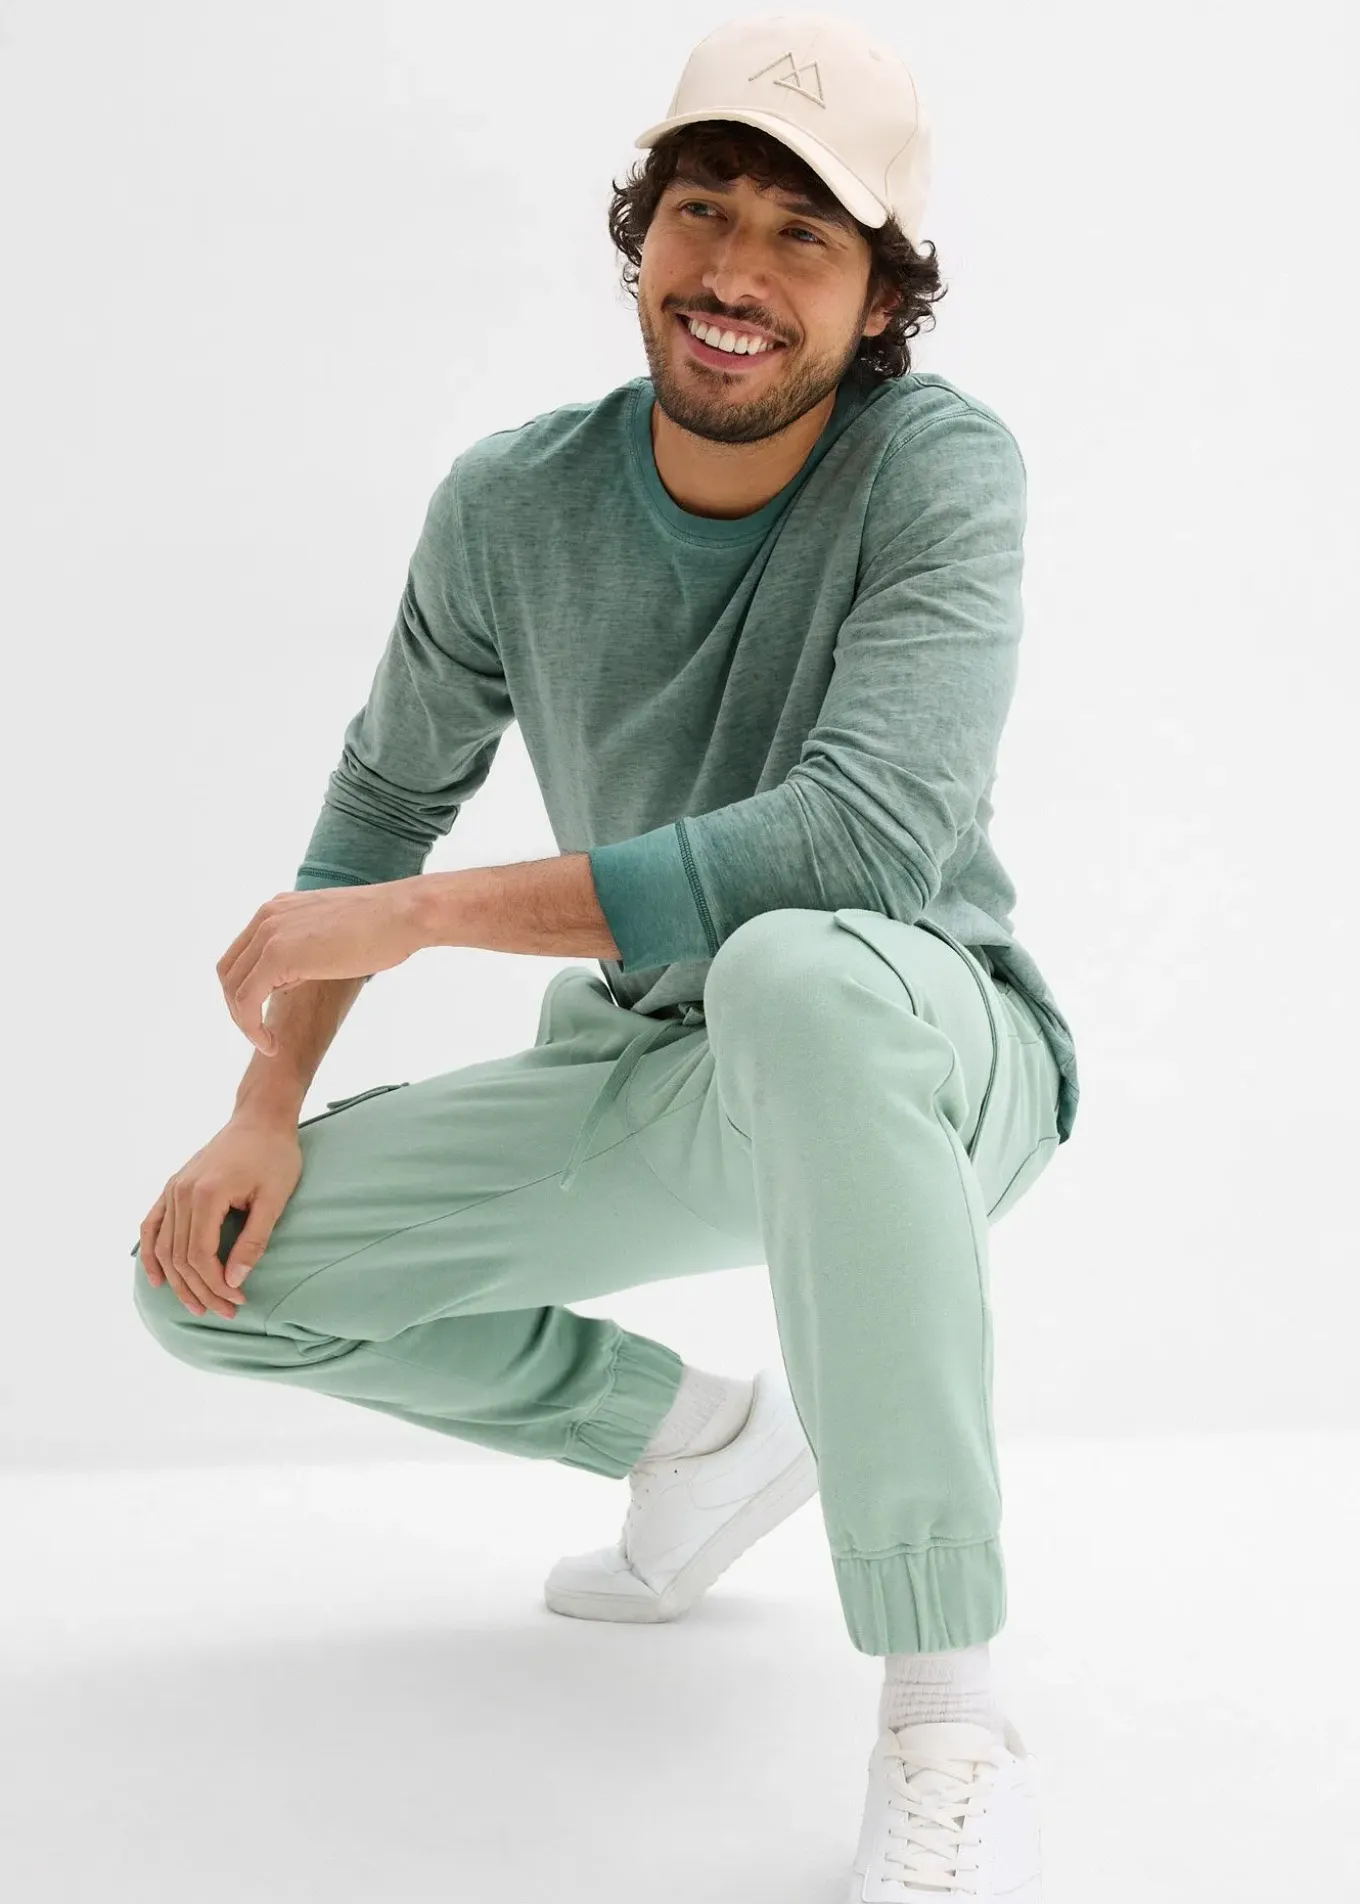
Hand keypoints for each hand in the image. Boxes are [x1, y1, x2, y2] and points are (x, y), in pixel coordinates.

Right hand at [137, 1113, 303, 1316]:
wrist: (261, 1118)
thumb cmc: (275, 1155)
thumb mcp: (274, 1199)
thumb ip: (254, 1241)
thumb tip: (235, 1281)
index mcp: (206, 1194)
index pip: (201, 1256)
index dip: (216, 1285)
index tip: (237, 1301)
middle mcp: (181, 1192)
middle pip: (181, 1257)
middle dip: (201, 1290)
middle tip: (224, 1312)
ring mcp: (173, 1188)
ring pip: (165, 1247)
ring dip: (178, 1281)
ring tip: (197, 1306)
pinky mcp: (173, 1186)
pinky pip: (152, 1225)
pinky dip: (151, 1254)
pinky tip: (158, 1279)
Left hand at [217, 880, 425, 1053]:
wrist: (404, 915)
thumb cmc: (386, 926)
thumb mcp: (335, 932)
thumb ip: (310, 946)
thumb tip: (305, 970)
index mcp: (278, 909)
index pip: (242, 955)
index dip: (248, 989)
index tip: (266, 1016)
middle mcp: (267, 917)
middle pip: (229, 971)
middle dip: (240, 1008)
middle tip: (262, 1034)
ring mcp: (270, 933)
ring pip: (233, 988)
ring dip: (244, 1022)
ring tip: (268, 1043)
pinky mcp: (278, 955)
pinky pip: (246, 1000)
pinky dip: (251, 1027)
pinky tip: (271, 1044)